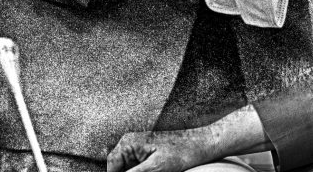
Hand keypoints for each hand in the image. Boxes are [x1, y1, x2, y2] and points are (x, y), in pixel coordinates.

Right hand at [107, 127, 222, 171]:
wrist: (201, 145)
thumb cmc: (181, 152)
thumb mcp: (154, 168)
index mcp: (128, 143)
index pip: (112, 167)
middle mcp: (130, 143)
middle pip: (119, 168)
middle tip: (149, 171)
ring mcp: (139, 147)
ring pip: (128, 169)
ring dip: (136, 171)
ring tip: (156, 169)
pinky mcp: (147, 153)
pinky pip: (137, 167)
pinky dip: (142, 171)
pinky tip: (156, 170)